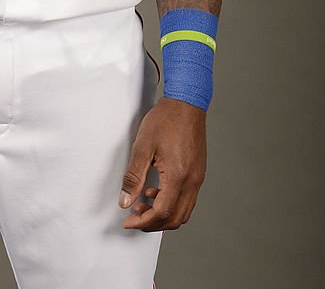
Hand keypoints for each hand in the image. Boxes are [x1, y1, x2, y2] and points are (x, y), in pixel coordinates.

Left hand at [118, 96, 206, 231]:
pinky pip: (187, 199)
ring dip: (163, 215)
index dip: (143, 222)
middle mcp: (192, 181)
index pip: (162, 212)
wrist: (186, 103)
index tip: (129, 221)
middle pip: (175, 218)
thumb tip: (126, 200)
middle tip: (134, 217)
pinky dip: (172, 203)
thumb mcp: (143, 146)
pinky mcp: (198, 172)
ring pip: (183, 212)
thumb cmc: (166, 119)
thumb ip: (134, 176)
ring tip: (143, 204)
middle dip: (153, 223)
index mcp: (178, 176)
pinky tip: (156, 191)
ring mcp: (198, 178)